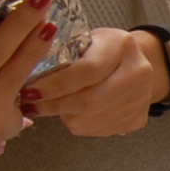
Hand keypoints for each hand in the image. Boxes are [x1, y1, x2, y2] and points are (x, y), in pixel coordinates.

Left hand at [20, 26, 165, 137]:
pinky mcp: (138, 119)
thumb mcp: (85, 40)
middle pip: (90, 100)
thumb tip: (28, 75)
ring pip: (92, 120)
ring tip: (50, 107)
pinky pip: (100, 130)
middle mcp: (138, 72)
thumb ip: (64, 54)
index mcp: (122, 45)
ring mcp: (141, 98)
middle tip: (32, 105)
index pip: (88, 70)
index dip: (56, 84)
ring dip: (65, 117)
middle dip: (55, 105)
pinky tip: (72, 113)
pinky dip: (80, 124)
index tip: (31, 90)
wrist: (139, 62)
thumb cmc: (102, 49)